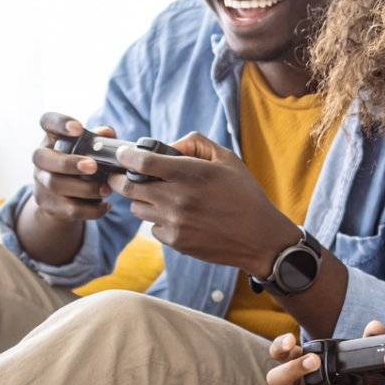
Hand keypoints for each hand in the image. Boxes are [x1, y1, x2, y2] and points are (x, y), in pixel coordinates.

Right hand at [29, 113, 116, 221]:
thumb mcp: (90, 151)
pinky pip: (68, 209)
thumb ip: (99, 140)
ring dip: (85, 188)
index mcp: (53, 138)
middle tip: (93, 167)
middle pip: (43, 157)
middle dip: (69, 162)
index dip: (59, 123)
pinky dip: (91, 210)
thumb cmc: (81, 166)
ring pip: (55, 185)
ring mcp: (41, 182)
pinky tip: (106, 206)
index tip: (78, 128)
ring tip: (106, 189)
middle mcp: (41, 158)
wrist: (63, 200)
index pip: (47, 121)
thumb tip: (107, 133)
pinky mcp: (47, 204)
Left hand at [111, 131, 299, 272]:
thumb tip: (168, 146)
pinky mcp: (176, 241)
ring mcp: (174, 222)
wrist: (260, 237)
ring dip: (142, 200)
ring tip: (159, 196)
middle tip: (128, 175)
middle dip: (124, 179)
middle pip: (129, 187)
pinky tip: (177, 216)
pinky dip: (159, 220)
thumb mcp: (226, 159)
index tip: (124, 154)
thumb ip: (195, 143)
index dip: (126, 156)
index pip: (141, 162)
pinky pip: (153, 228)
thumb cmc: (244, 194)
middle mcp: (177, 198)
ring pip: (137, 208)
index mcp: (189, 174)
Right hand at [266, 321, 384, 384]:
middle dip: (292, 369)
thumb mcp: (360, 363)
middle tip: (314, 362)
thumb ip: (367, 342)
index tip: (291, 340)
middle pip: (276, 379)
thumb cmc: (352, 384)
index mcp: (302, 366)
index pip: (281, 354)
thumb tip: (375, 326)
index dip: (280, 347)